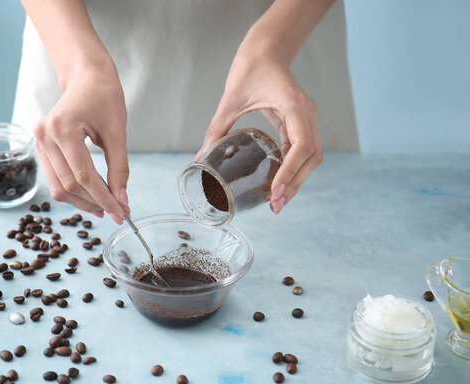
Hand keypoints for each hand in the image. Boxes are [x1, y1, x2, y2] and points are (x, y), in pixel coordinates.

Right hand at [33, 62, 128, 223]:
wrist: (87, 77)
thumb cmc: (104, 97)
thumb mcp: (118, 131)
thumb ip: (120, 168)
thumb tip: (123, 201)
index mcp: (63, 128)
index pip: (83, 176)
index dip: (103, 198)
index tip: (121, 214)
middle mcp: (44, 136)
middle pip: (68, 185)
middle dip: (95, 202)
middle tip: (118, 211)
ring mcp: (38, 142)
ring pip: (58, 188)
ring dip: (83, 202)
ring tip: (106, 206)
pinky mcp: (40, 148)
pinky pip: (55, 179)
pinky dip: (73, 192)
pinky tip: (92, 195)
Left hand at [197, 50, 322, 214]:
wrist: (267, 48)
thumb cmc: (250, 67)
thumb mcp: (230, 99)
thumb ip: (217, 129)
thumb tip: (200, 158)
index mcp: (293, 105)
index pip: (301, 145)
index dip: (290, 172)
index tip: (275, 191)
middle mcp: (306, 113)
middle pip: (312, 157)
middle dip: (295, 184)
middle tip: (275, 205)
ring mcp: (307, 117)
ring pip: (312, 156)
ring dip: (298, 180)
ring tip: (278, 200)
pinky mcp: (302, 121)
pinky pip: (304, 149)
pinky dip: (294, 167)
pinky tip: (280, 181)